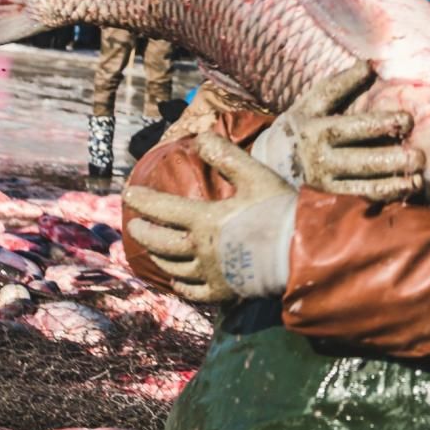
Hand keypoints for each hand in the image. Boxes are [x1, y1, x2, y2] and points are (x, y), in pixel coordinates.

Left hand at [125, 133, 295, 304]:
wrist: (301, 253)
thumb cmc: (279, 211)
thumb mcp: (254, 176)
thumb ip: (226, 156)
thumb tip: (201, 137)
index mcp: (205, 221)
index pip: (163, 209)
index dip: (143, 201)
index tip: (129, 195)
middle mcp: (201, 250)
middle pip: (161, 244)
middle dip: (144, 234)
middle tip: (134, 226)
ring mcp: (211, 274)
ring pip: (174, 269)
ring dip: (159, 258)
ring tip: (152, 252)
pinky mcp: (224, 291)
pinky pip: (195, 292)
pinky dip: (182, 286)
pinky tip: (178, 282)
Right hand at [253, 61, 421, 200]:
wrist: (269, 167)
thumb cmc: (301, 128)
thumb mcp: (312, 104)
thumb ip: (341, 85)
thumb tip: (370, 64)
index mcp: (316, 128)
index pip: (354, 127)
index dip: (382, 123)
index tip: (407, 119)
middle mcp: (320, 157)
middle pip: (361, 160)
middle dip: (393, 158)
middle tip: (419, 155)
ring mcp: (326, 181)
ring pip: (365, 183)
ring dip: (395, 180)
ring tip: (418, 174)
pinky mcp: (332, 198)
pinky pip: (363, 198)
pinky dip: (388, 194)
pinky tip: (408, 187)